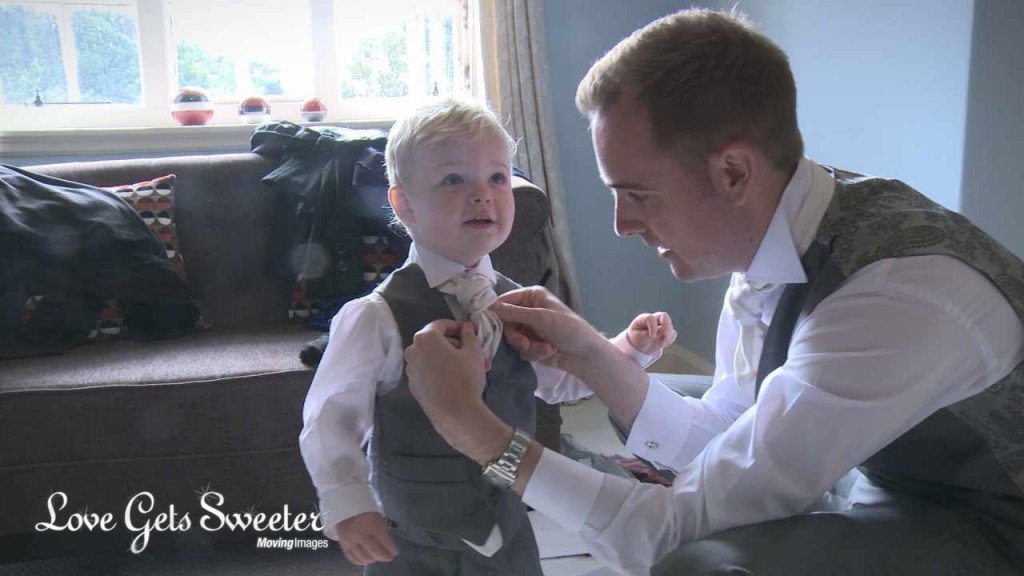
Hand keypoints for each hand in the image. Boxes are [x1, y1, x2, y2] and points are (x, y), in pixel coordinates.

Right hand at [336, 512, 397, 565]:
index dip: (392, 549)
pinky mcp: (343, 544)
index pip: (386, 541)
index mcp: (373, 523)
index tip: (395, 552)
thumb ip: (382, 530)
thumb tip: (387, 545)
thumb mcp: (377, 515)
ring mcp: (351, 541)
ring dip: (373, 559)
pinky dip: (360, 561)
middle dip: (385, 556)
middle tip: (389, 557)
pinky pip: (352, 557)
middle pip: (376, 552)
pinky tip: (366, 560)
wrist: (344, 505)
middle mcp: (362, 534)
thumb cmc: (365, 508)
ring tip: (377, 557)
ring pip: (365, 557)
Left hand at [405, 320, 511, 463]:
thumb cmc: (465, 378)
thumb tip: (465, 327)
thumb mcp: (473, 352)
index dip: (457, 326)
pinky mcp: (412, 386)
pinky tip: (454, 380)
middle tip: (475, 355)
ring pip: (432, 357)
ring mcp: (410, 370)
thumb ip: (469, 335)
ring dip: (449, 359)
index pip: (441, 325)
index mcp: (425, 338)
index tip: (470, 332)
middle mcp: (412, 351)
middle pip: (436, 341)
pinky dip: (439, 371)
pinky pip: (427, 372)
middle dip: (456, 346)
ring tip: (468, 369)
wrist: (455, 414)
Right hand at [492, 287, 605, 371]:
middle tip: (525, 344)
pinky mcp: (531, 344)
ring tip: (546, 349)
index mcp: (531, 296)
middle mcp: (528, 310)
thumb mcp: (541, 318)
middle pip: (505, 323)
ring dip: (529, 346)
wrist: (585, 355)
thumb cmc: (568, 329)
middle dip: (517, 337)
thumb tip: (489, 305)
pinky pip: (521, 350)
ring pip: (513, 339)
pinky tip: (548, 352)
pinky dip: (533, 353)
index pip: (504, 301)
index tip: (490, 325)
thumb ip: (514, 313)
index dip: (497, 313)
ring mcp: (529, 328)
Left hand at [625, 312, 676, 354]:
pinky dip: (669, 340)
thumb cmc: (636, 340)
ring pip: (670, 326)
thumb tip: (661, 331)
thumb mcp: (639, 339)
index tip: (651, 337)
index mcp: (644, 318)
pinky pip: (673, 334)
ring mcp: (661, 325)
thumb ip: (649, 335)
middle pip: (664, 316)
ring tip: (662, 344)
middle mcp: (654, 319)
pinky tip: (663, 344)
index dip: (653, 327)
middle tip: (665, 337)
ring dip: (668, 336)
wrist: (639, 347)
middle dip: (666, 326)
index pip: (651, 318)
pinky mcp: (667, 332)